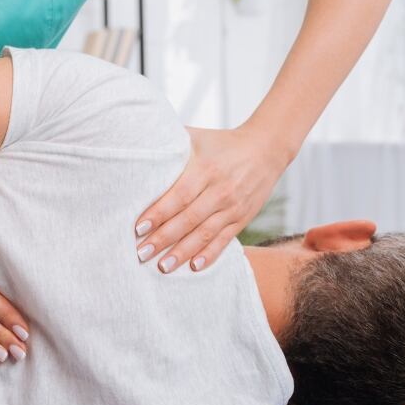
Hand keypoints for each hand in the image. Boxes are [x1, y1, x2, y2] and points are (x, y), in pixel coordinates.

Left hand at [135, 126, 288, 272]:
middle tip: (141, 253)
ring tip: (162, 266)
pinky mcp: (242, 218)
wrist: (266, 148)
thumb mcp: (197, 137)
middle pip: (189, 219)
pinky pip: (224, 240)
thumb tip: (138, 140)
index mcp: (206, 169)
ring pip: (205, 234)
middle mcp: (220, 190)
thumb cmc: (222, 142)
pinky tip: (194, 267)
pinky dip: (210, 255)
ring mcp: (233, 206)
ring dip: (182, 252)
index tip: (139, 228)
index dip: (159, 213)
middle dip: (163, 238)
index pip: (179, 195)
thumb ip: (170, 143)